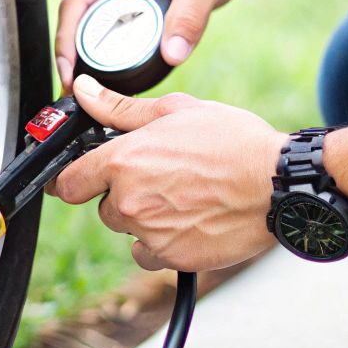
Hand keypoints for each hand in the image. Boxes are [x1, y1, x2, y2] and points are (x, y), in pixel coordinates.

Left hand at [50, 75, 286, 272]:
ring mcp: (149, 232)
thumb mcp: (176, 111)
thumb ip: (120, 108)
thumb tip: (82, 90)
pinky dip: (162, 243)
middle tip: (163, 177)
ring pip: (128, 229)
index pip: (69, 181)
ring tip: (184, 197)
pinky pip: (149, 254)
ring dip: (144, 218)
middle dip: (124, 194)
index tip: (80, 180)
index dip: (74, 179)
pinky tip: (189, 222)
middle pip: (104, 205)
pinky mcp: (171, 257)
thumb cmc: (234, 143)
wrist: (278, 184)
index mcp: (124, 161)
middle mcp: (129, 200)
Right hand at [53, 0, 265, 89]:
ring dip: (87, 48)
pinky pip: (111, 17)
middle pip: (77, 11)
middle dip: (71, 50)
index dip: (65, 40)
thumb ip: (189, 17)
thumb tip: (171, 56)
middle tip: (77, 88)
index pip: (76, 1)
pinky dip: (107, 42)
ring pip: (92, 16)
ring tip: (90, 84)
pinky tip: (113, 66)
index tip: (68, 74)